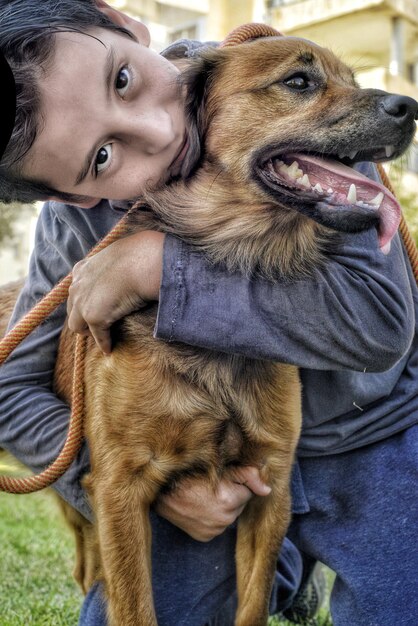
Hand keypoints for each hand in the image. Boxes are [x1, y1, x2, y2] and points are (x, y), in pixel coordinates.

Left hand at [67, 231, 164, 353]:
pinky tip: (110, 349)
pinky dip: (104, 343)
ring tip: (100, 337)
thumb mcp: (120, 255)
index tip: (94, 304)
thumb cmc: (140, 255)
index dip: (85, 298)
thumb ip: (116, 264)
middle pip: (73, 308)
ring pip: (77, 325)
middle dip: (82, 316)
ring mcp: (83, 302)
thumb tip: (130, 266)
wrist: (143, 261)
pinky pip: (98, 336)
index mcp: (82, 269)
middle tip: (95, 324)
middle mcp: (77, 286)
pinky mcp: (94, 317)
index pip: (77, 289)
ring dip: (88, 331)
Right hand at [154, 466, 270, 541]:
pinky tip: (200, 507)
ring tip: (204, 495)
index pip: (247, 491)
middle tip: (212, 486)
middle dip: (231, 495)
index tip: (222, 478)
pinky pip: (217, 525)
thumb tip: (268, 491)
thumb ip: (249, 476)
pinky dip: (212, 517)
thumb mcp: (222, 468)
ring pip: (229, 515)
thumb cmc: (191, 473)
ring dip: (222, 507)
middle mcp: (224, 520)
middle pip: (239, 504)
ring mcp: (214, 531)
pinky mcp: (204, 537)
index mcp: (231, 501)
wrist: (162, 490)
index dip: (236, 483)